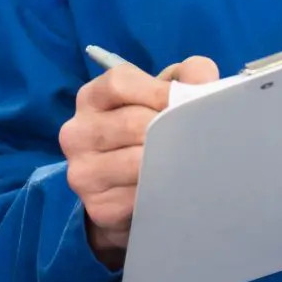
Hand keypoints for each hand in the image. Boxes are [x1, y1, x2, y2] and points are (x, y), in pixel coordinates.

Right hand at [60, 55, 218, 268]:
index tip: (186, 100)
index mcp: (91, 97)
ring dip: (170, 160)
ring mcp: (82, 171)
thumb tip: (205, 80)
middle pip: (132, 123)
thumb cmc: (148, 131)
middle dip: (171, 128)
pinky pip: (139, 196)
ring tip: (189, 159)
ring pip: (137, 162)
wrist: (127, 190)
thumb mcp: (163, 96)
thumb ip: (186, 76)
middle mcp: (76, 132)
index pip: (118, 83)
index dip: (158, 90)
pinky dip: (162, 190)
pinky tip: (172, 186)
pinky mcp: (97, 205)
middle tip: (196, 136)